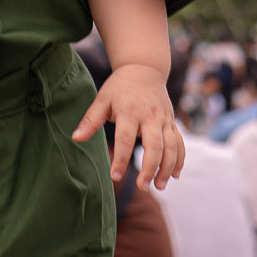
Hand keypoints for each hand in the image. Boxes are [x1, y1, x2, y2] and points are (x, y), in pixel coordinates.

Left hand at [73, 63, 184, 189]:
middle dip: (150, 168)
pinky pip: (180, 143)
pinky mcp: (172, 122)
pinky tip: (175, 175)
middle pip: (155, 146)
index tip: (115, 177)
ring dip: (167, 168)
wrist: (144, 69)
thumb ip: (90, 120)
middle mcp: (150, 116)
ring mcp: (164, 120)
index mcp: (130, 111)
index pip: (126, 138)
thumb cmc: (119, 87)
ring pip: (171, 147)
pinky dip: (180, 160)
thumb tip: (75, 139)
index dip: (121, 158)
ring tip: (159, 186)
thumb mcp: (102, 99)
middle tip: (143, 187)